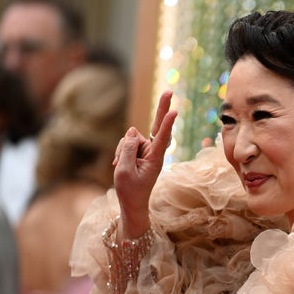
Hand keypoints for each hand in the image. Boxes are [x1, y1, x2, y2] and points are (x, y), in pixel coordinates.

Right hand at [113, 90, 177, 237]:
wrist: (131, 202)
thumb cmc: (130, 190)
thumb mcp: (125, 170)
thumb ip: (128, 148)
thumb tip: (132, 130)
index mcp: (156, 159)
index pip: (162, 138)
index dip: (166, 125)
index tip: (174, 112)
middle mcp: (154, 152)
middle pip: (155, 127)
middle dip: (161, 108)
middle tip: (170, 90)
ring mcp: (147, 150)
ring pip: (131, 138)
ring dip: (122, 151)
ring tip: (121, 168)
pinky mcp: (140, 151)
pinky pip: (127, 143)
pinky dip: (120, 153)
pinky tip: (120, 165)